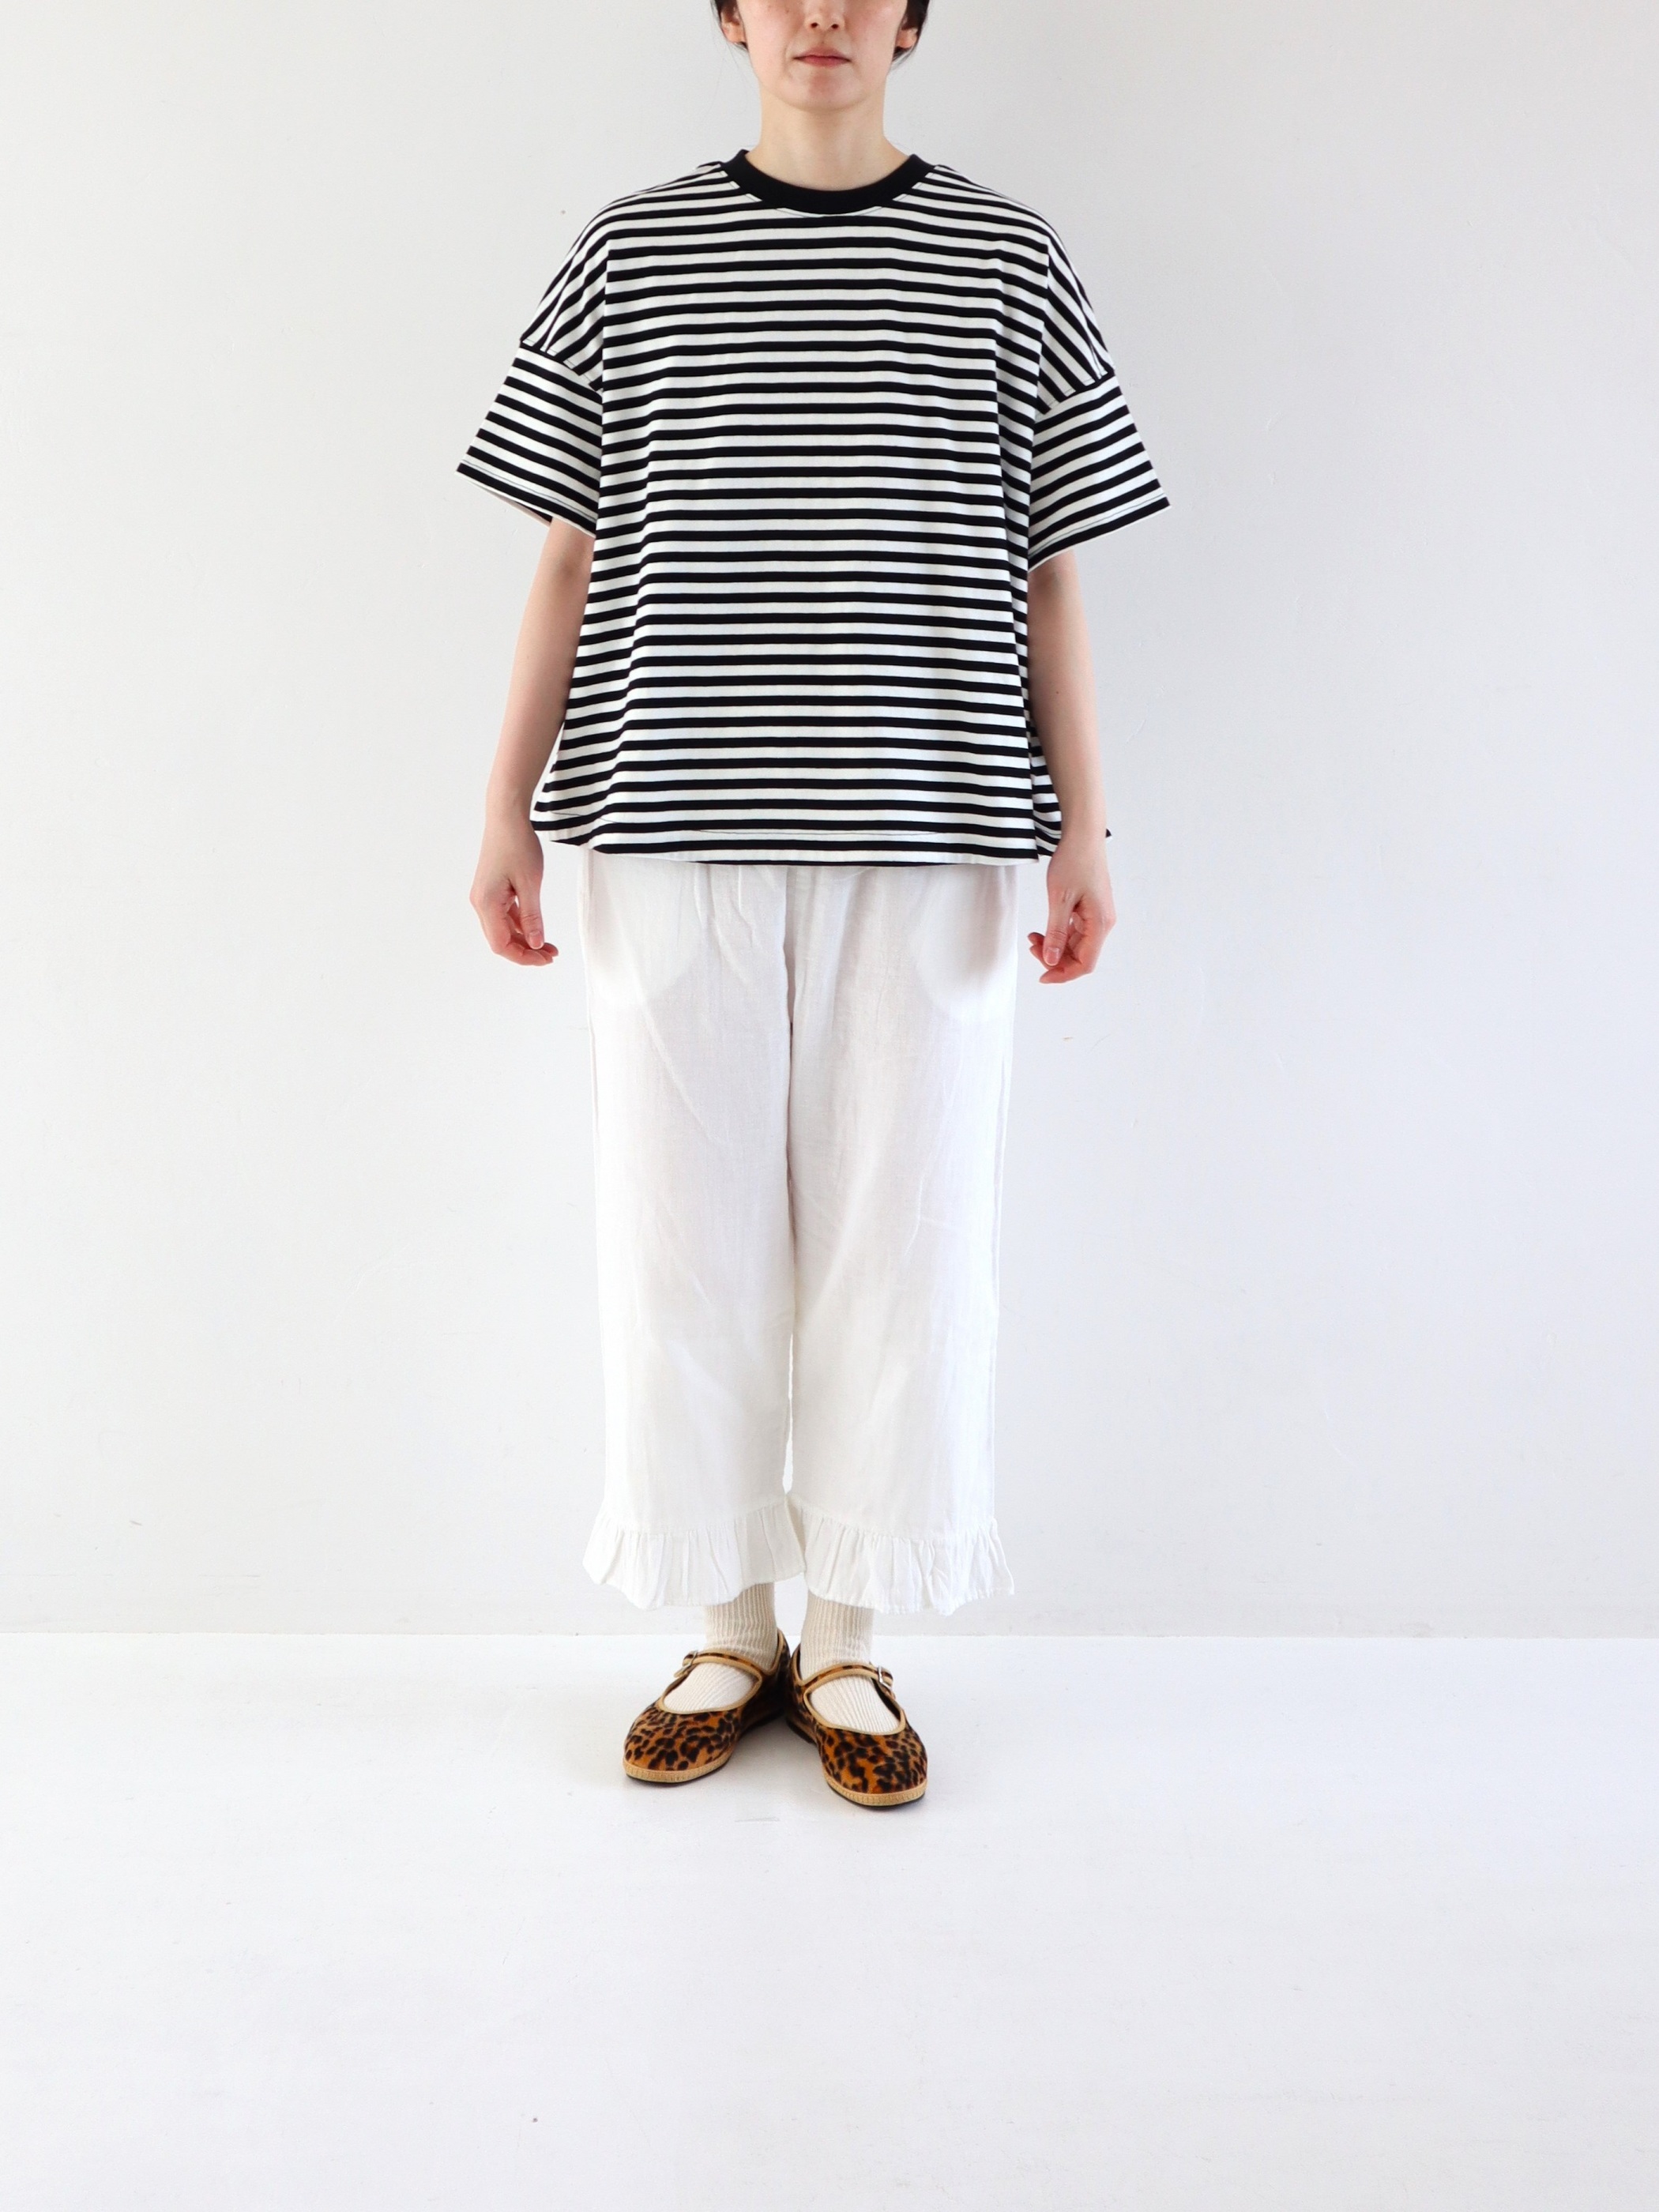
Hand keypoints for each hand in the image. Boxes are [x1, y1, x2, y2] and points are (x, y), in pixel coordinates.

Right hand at [471, 814, 557, 965]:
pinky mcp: (492, 891)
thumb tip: (536, 944)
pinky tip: (537, 929)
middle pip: (501, 940)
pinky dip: (521, 925)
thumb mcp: (530, 884)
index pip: (501, 944)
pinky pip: (505, 916)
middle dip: (526, 951)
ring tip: (549, 946)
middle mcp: (481, 903)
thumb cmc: (517, 845)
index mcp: (486, 903)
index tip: (545, 959)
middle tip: (551, 955)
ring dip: (525, 940)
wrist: (506, 818)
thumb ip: (532, 917)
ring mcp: (485, 897)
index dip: (523, 957)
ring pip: (503, 929)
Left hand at [1027, 834, 1114, 983]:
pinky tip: (1043, 930)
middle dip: (1055, 959)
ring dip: (1055, 947)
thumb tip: (1051, 960)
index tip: (1042, 977)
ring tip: (1033, 937)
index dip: (1063, 974)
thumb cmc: (1074, 861)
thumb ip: (1056, 933)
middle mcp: (1103, 924)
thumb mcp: (1060, 899)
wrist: (1083, 836)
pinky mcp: (1091, 910)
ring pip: (1077, 946)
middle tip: (1032, 946)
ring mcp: (1098, 917)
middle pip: (1081, 957)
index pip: (1085, 964)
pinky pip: (1075, 933)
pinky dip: (1058, 935)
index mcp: (1100, 924)